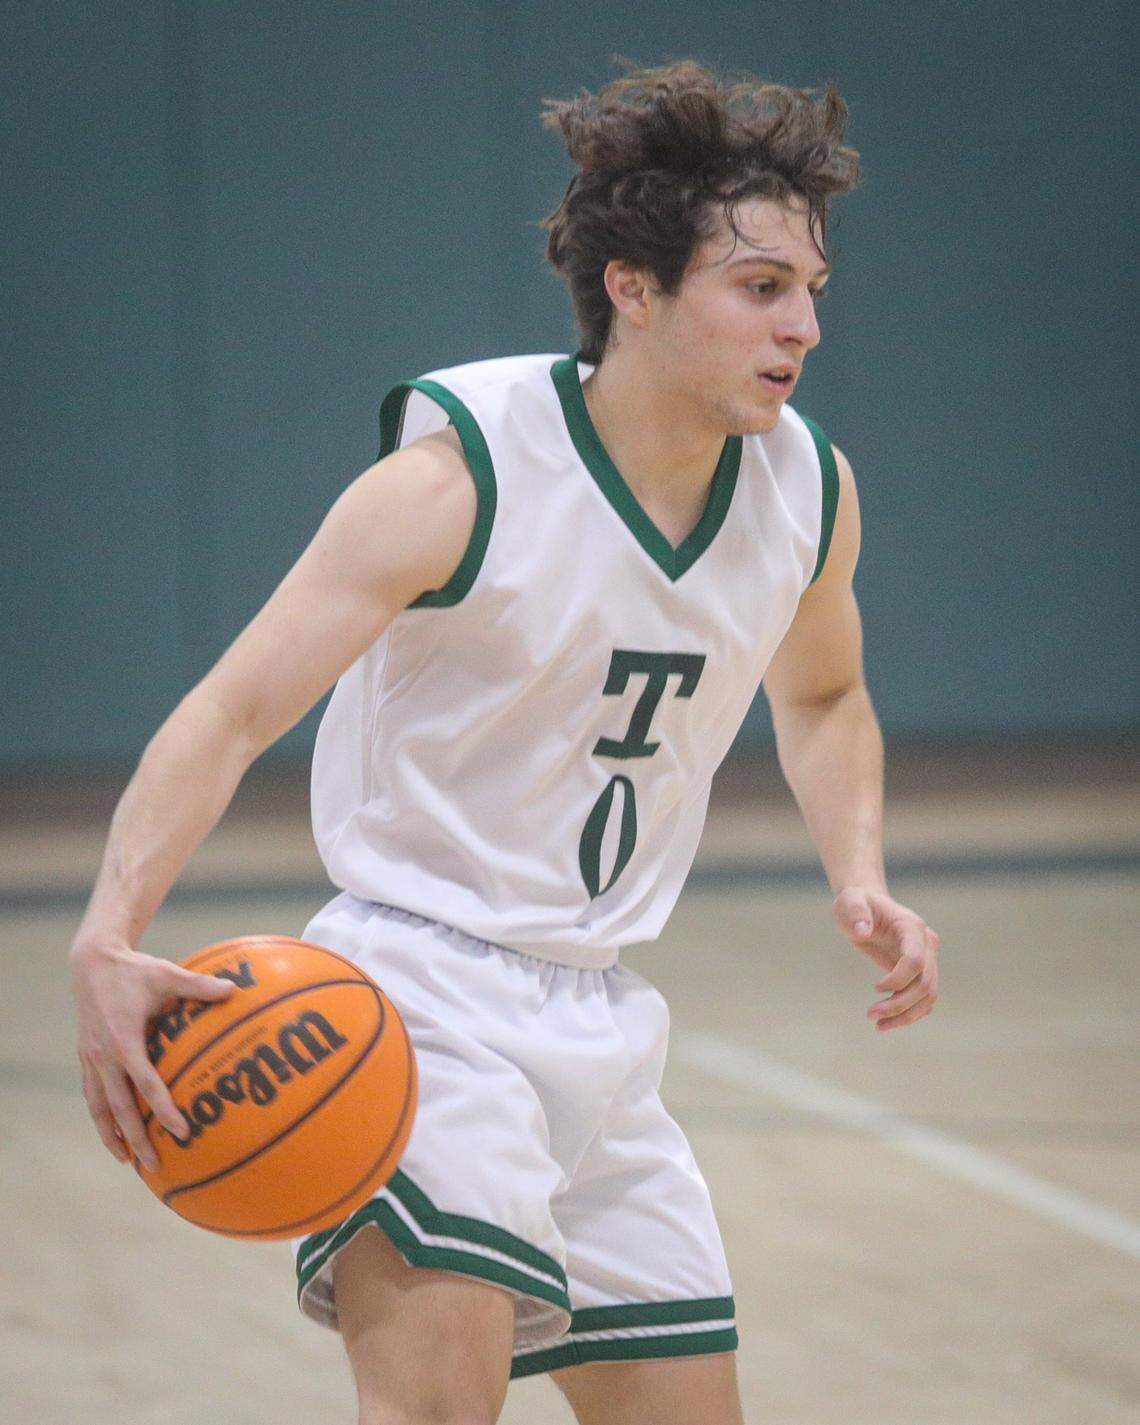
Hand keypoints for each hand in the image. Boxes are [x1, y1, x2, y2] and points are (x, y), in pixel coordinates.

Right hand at [70, 939, 235, 1169]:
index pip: (145, 1084)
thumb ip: (199, 985)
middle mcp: (103, 1055)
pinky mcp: (85, 1057)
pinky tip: (112, 1130)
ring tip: (126, 1160)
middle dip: (134, 1138)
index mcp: (124, 1040)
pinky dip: (102, 1116)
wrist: (92, 963)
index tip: (181, 1131)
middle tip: (152, 1165)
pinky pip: (92, 1095)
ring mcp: (91, 1059)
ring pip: (98, 1107)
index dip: (163, 1110)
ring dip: (111, 1135)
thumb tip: (234, 989)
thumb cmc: (134, 970)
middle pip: (117, 1108)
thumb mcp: (168, 974)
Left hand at [833, 887, 939, 1031]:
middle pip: (925, 984)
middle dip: (899, 1004)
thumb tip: (863, 931)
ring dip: (906, 1015)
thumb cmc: (856, 904)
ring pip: (928, 997)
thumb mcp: (849, 903)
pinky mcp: (920, 973)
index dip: (898, 979)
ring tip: (878, 1025)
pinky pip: (923, 1000)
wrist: (865, 907)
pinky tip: (887, 1022)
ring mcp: (927, 959)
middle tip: (870, 1015)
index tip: (875, 988)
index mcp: (912, 927)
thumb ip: (855, 913)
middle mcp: (926, 944)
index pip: (916, 961)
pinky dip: (909, 1014)